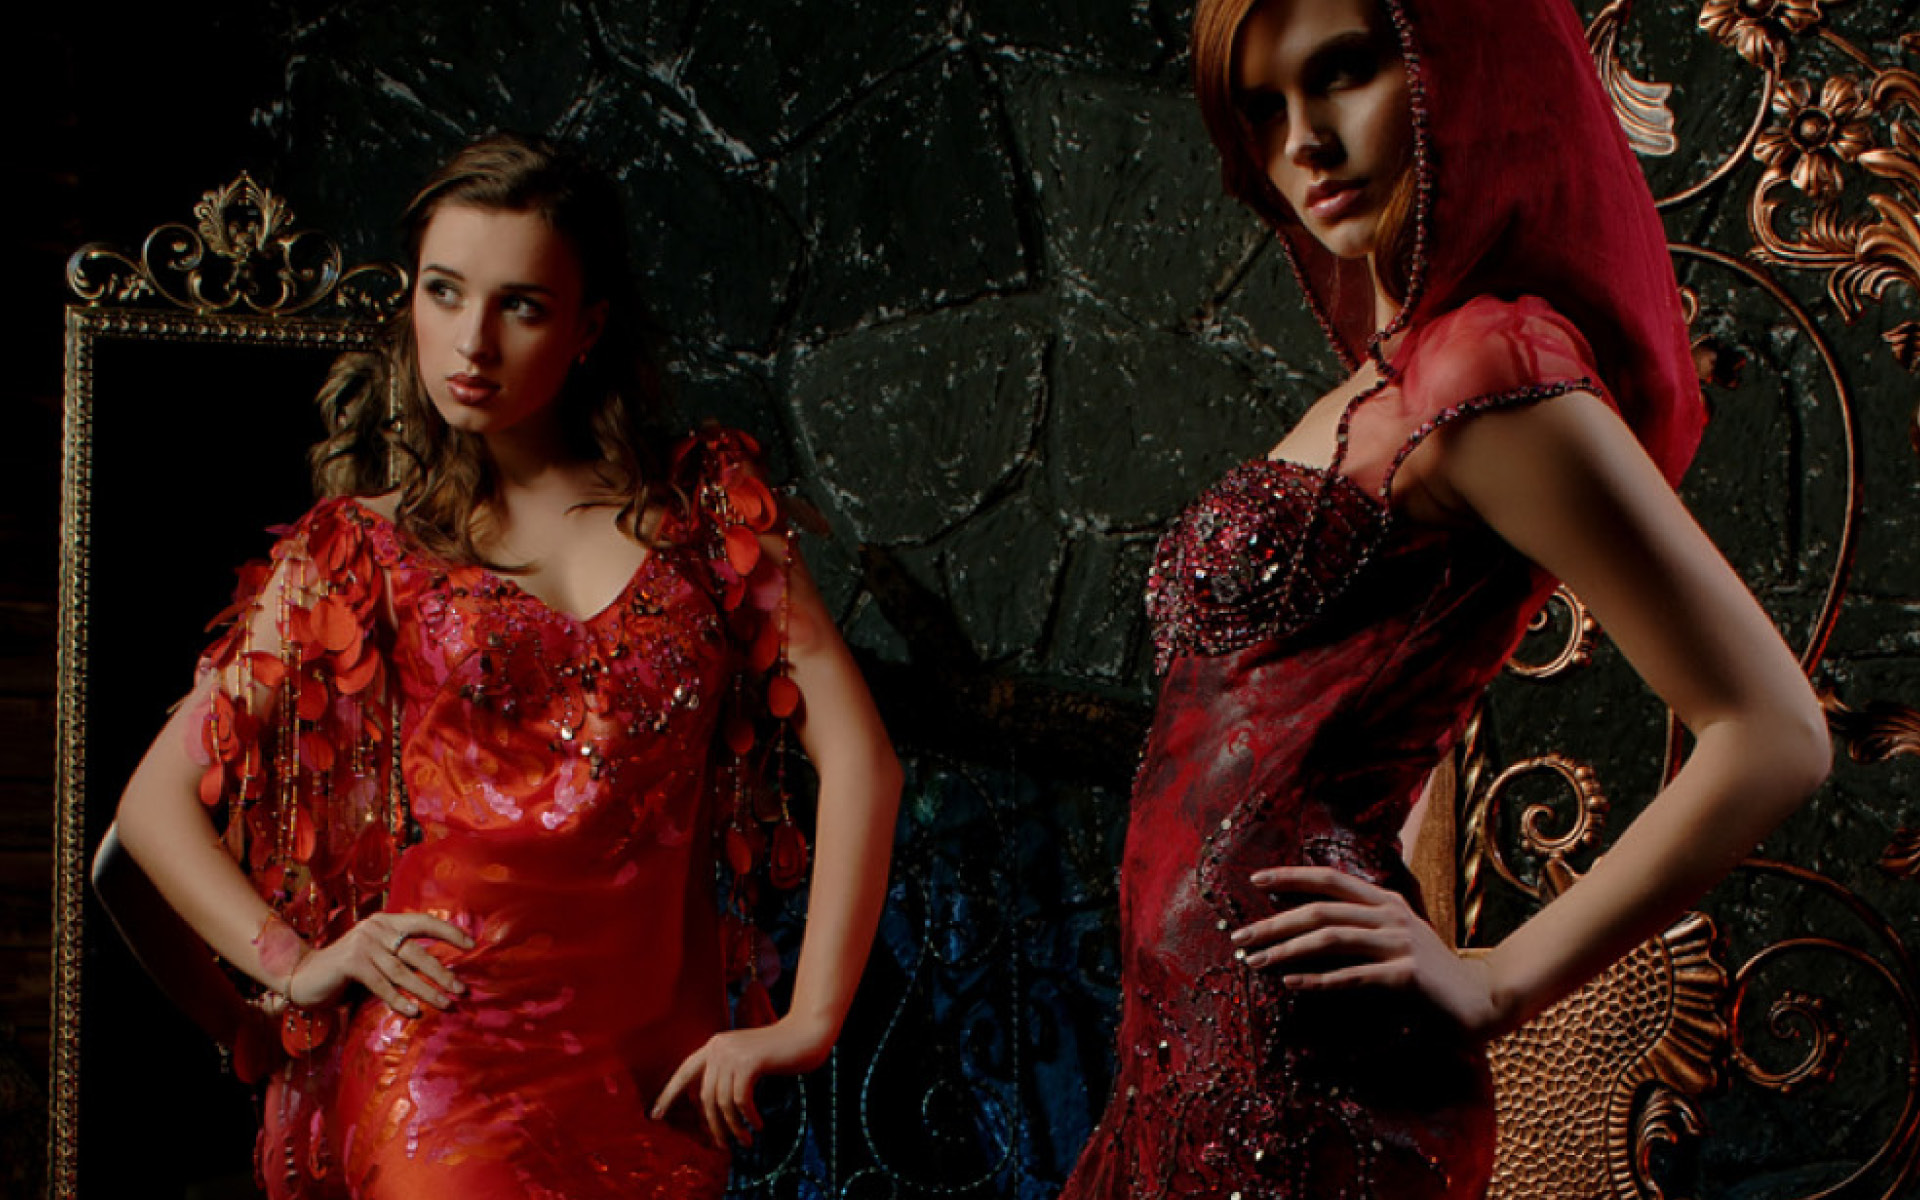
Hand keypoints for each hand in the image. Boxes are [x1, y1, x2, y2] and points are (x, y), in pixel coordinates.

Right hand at [287, 911, 472, 1015]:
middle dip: (442, 971)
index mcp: (387, 922)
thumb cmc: (347, 970)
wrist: (304, 975)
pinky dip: (399, 1000)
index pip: (424, 922)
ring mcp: (362, 944)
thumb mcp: (377, 957)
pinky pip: (381, 985)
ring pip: (402, 971)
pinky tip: (414, 1011)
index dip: (449, 931)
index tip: (472, 945)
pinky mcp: (350, 963)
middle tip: (462, 988)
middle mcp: (376, 928)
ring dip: (426, 989)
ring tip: (446, 1003)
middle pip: (417, 951)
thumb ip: (401, 957)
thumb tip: (442, 972)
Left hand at [651, 1013, 834, 1146]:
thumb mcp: (746, 1060)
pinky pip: (740, 1100)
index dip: (669, 1094)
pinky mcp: (749, 1062)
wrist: (806, 1034)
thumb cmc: (779, 1051)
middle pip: (705, 1096)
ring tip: (745, 1141)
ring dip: (733, 1127)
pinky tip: (758, 1125)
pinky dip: (748, 1117)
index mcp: (714, 1045)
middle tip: (723, 1145)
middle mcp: (718, 1047)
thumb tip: (707, 1105)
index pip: (684, 1072)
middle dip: (713, 1125)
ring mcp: (733, 1053)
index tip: (655, 1115)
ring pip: (723, 1102)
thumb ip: (726, 1073)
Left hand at [1231, 866, 1507, 1038]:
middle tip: (1239, 938)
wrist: (1481, 1000)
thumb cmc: (1429, 973)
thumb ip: (1359, 927)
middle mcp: (1391, 915)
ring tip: (1256, 963)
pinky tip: (1291, 983)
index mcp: (1385, 900)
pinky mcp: (1407, 975)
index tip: (1254, 880)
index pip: (1330, 878)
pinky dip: (1318, 980)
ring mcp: (1400, 943)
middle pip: (1320, 911)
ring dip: (1287, 950)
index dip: (1291, 876)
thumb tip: (1305, 929)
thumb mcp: (1393, 939)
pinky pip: (1353, 976)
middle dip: (1274, 923)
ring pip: (1331, 939)